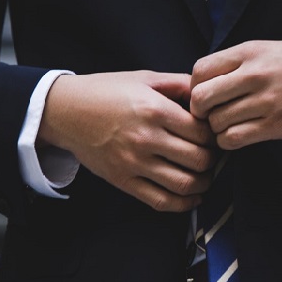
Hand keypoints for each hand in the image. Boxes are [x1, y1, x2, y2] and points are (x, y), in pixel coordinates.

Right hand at [38, 71, 216, 212]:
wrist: (66, 111)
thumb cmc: (107, 91)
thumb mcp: (145, 77)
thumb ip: (180, 83)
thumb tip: (208, 93)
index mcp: (155, 110)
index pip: (202, 132)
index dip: (215, 135)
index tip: (214, 134)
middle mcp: (146, 138)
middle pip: (199, 160)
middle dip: (212, 160)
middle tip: (213, 155)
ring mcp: (134, 163)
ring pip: (184, 184)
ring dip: (203, 184)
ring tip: (205, 176)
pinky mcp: (123, 181)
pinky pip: (161, 201)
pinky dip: (183, 204)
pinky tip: (192, 197)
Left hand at [190, 39, 281, 149]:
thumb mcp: (269, 49)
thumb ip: (237, 63)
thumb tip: (203, 84)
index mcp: (249, 52)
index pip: (199, 71)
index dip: (195, 87)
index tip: (206, 95)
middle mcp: (255, 74)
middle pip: (201, 99)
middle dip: (200, 111)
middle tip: (212, 115)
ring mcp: (267, 101)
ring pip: (216, 123)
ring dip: (217, 129)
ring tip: (230, 125)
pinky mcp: (278, 125)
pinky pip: (234, 139)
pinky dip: (230, 141)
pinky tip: (240, 135)